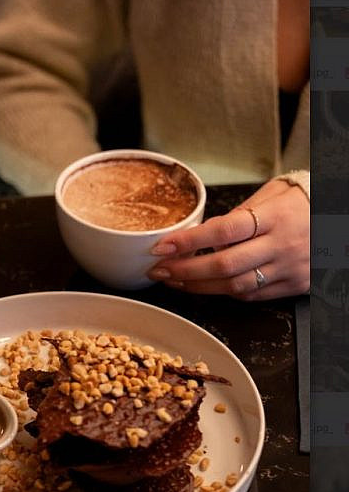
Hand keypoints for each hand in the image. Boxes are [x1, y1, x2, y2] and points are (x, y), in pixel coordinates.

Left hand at [147, 179, 308, 299]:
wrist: (341, 216)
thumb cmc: (301, 202)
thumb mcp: (270, 196)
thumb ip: (238, 214)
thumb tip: (202, 230)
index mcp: (273, 216)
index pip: (223, 230)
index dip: (189, 241)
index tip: (162, 247)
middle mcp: (281, 244)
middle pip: (224, 264)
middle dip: (185, 271)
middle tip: (159, 269)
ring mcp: (289, 268)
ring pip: (235, 286)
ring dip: (199, 287)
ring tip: (175, 281)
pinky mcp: (295, 286)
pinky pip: (253, 295)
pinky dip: (226, 292)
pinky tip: (207, 286)